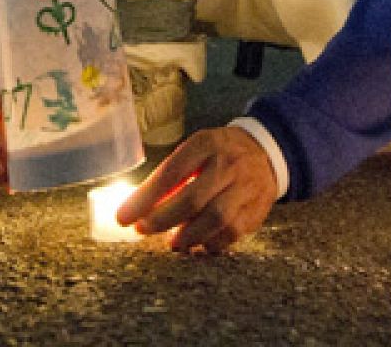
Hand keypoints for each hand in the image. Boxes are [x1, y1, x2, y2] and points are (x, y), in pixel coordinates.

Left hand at [116, 126, 278, 253]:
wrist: (266, 153)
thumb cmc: (219, 152)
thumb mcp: (196, 149)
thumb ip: (172, 174)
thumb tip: (139, 204)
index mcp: (206, 144)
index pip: (171, 172)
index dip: (146, 197)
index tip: (124, 216)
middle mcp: (228, 165)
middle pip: (193, 199)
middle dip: (163, 219)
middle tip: (142, 230)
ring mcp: (246, 189)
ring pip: (215, 219)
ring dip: (188, 236)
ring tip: (171, 242)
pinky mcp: (256, 211)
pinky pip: (231, 234)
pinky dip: (210, 243)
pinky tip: (196, 245)